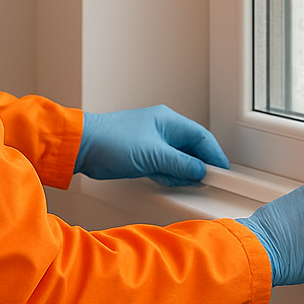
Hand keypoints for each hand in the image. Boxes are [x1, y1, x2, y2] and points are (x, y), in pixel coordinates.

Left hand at [75, 105, 229, 185]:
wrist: (82, 147)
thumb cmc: (111, 141)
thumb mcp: (153, 156)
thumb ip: (181, 164)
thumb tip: (201, 171)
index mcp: (168, 121)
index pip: (201, 137)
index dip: (214, 155)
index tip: (222, 171)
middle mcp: (161, 128)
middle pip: (190, 148)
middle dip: (197, 166)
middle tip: (204, 181)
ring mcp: (150, 141)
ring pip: (177, 158)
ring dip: (180, 172)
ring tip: (180, 182)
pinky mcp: (140, 154)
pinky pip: (162, 164)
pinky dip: (166, 174)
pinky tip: (164, 180)